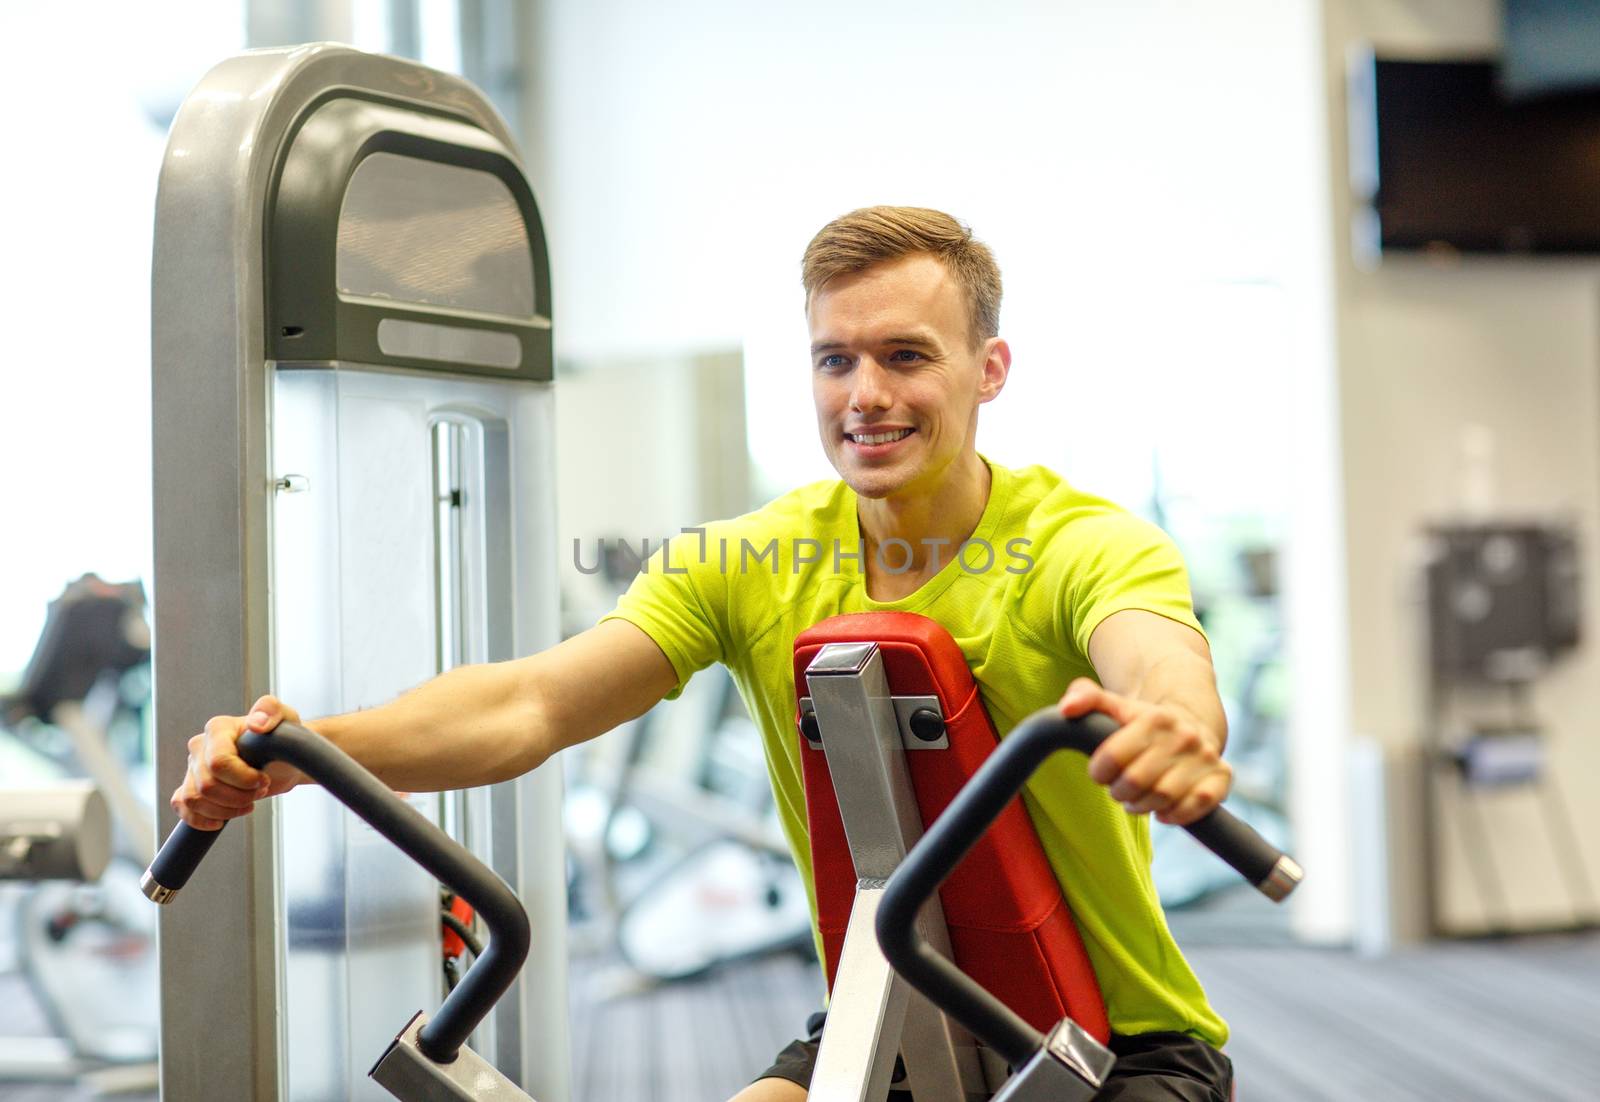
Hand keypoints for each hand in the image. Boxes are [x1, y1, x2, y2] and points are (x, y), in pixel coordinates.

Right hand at [170, 695, 306, 829]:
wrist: (281, 760)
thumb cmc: (282, 738)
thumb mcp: (286, 718)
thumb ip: (271, 711)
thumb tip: (256, 724)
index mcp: (218, 728)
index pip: (218, 762)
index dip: (243, 779)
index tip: (264, 780)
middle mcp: (200, 746)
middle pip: (207, 785)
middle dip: (239, 796)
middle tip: (261, 791)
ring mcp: (193, 768)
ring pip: (194, 799)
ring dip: (225, 810)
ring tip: (248, 803)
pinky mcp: (192, 786)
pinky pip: (182, 806)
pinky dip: (199, 819)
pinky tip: (220, 821)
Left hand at [1057, 678, 1230, 825]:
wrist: (1193, 723)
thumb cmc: (1144, 722)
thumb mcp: (1116, 705)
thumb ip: (1087, 699)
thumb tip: (1066, 708)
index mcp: (1155, 718)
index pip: (1113, 755)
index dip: (1099, 771)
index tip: (1100, 773)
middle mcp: (1184, 736)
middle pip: (1136, 780)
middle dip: (1119, 792)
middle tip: (1117, 791)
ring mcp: (1205, 757)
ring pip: (1164, 797)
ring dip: (1142, 806)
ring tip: (1136, 801)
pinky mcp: (1221, 778)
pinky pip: (1198, 806)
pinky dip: (1176, 815)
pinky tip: (1163, 811)